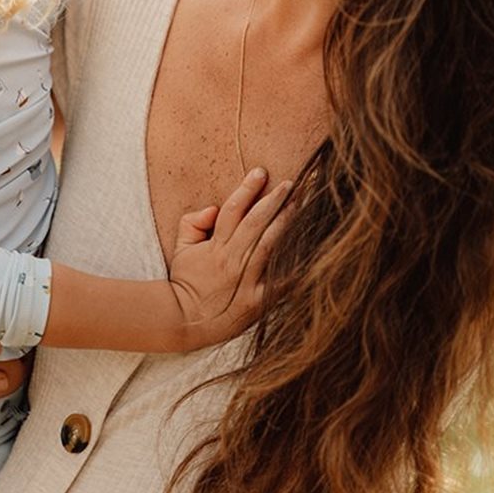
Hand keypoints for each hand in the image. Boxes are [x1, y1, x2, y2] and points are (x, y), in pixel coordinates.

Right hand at [169, 167, 292, 349]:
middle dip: (274, 199)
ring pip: (271, 244)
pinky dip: (296, 266)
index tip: (261, 172)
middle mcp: (232, 259)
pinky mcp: (259, 301)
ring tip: (302, 202)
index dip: (246, 190)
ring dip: (287, 221)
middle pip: (256, 223)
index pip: (232, 211)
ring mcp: (247, 280)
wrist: (185, 320)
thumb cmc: (185, 281)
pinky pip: (281, 281)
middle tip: (292, 182)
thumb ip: (192, 222)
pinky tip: (313, 249)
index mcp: (215, 246)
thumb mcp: (181, 247)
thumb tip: (213, 207)